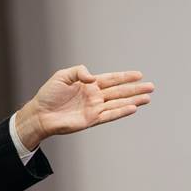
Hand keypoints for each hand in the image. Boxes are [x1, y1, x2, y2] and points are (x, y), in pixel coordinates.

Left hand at [15, 65, 153, 149]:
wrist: (40, 114)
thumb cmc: (48, 95)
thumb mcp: (62, 76)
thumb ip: (79, 71)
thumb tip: (94, 78)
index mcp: (87, 84)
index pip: (110, 79)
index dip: (124, 77)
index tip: (139, 74)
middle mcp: (93, 96)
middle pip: (118, 91)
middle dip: (134, 88)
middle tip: (151, 86)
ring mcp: (93, 108)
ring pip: (118, 103)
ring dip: (133, 100)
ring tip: (148, 97)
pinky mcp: (91, 119)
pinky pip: (110, 114)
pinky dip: (121, 111)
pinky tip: (133, 108)